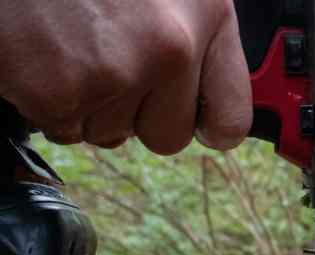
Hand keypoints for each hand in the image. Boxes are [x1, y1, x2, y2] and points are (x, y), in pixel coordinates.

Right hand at [0, 0, 252, 153]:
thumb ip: (193, 33)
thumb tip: (204, 102)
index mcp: (205, 11)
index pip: (231, 120)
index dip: (205, 122)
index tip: (185, 111)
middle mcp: (169, 46)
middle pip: (168, 137)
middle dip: (137, 110)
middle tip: (104, 53)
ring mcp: (114, 71)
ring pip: (111, 134)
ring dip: (88, 100)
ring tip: (66, 37)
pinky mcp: (58, 90)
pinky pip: (63, 127)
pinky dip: (45, 98)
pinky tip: (38, 47)